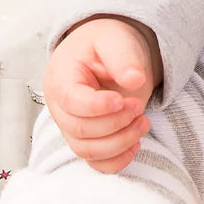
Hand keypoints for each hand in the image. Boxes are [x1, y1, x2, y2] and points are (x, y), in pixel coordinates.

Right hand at [43, 16, 160, 173]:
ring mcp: (71, 126)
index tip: (124, 99)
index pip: (72, 101)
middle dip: (116, 123)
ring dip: (121, 142)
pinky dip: (117, 160)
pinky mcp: (87, 140)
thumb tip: (135, 79)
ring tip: (143, 122)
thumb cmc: (107, 44)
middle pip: (81, 130)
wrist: (107, 52)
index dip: (98, 106)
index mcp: (61, 78)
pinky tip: (136, 144)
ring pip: (88, 151)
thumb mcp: (116, 40)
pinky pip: (97, 163)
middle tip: (138, 106)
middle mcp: (60, 107)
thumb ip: (123, 58)